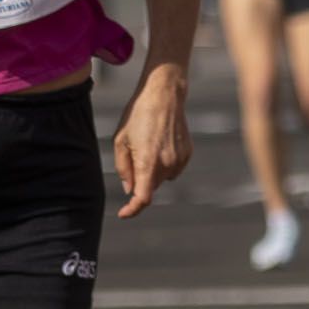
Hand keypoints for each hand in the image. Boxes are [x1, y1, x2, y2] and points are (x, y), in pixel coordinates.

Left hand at [112, 64, 190, 217]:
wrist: (164, 94)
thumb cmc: (138, 115)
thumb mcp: (120, 141)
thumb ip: (123, 168)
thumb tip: (129, 189)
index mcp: (148, 163)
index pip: (143, 198)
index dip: (132, 210)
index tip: (124, 214)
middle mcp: (167, 164)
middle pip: (151, 186)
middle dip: (140, 180)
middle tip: (133, 154)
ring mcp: (180, 159)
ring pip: (162, 178)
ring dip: (153, 171)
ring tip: (148, 144)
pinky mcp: (188, 153)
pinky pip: (173, 168)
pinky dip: (164, 163)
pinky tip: (160, 142)